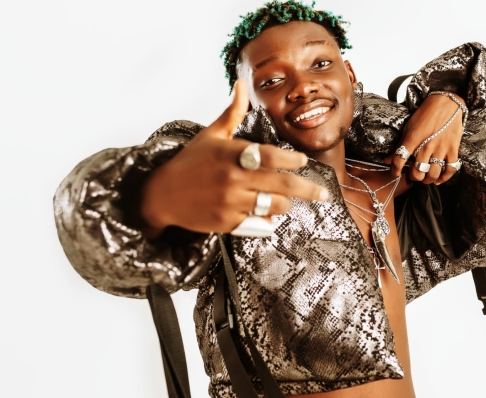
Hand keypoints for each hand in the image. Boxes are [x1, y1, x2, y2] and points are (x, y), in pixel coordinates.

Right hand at [139, 80, 328, 237]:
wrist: (161, 195)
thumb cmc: (189, 162)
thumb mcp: (210, 135)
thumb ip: (232, 113)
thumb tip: (242, 86)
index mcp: (231, 154)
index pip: (270, 156)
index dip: (291, 160)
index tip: (303, 161)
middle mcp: (232, 179)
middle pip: (282, 185)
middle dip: (309, 190)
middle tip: (325, 194)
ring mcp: (230, 203)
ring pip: (274, 206)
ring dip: (286, 203)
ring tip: (288, 200)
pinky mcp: (227, 223)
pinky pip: (259, 223)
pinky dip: (267, 219)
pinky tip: (267, 214)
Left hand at [385, 93, 463, 184]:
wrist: (446, 103)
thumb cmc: (425, 114)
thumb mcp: (408, 128)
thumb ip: (399, 146)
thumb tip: (386, 160)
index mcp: (413, 139)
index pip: (399, 160)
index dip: (395, 170)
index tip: (395, 173)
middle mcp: (426, 146)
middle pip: (417, 172)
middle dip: (414, 177)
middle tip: (414, 174)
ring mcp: (441, 148)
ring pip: (433, 173)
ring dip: (427, 180)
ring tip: (425, 178)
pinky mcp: (453, 149)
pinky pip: (450, 169)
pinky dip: (444, 178)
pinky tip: (438, 179)